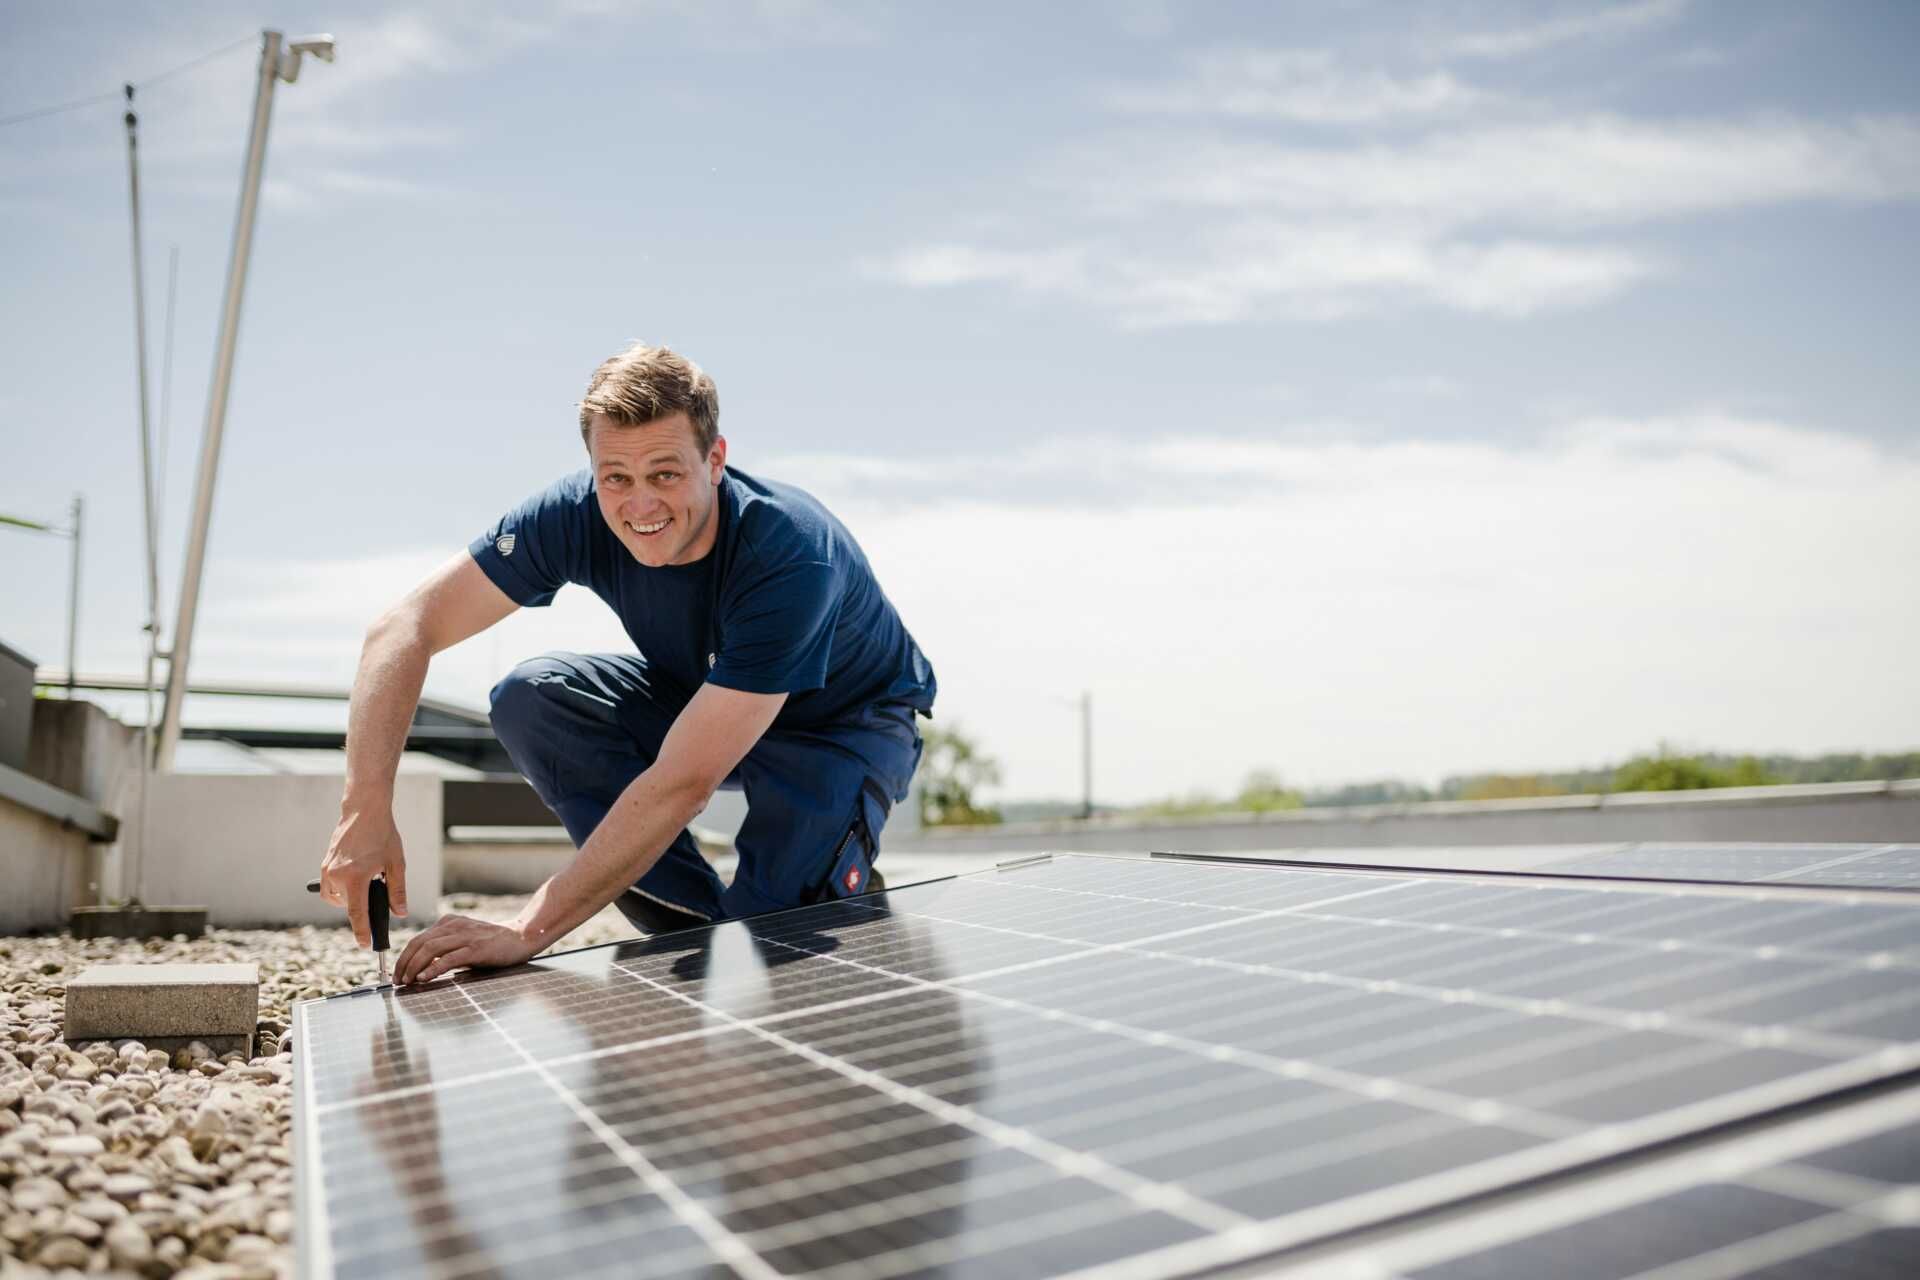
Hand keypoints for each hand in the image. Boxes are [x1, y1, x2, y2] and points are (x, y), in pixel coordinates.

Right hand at [320, 807, 409, 947]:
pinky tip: (356, 877)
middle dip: (361, 906)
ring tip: (366, 882)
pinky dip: (342, 889)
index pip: (358, 914)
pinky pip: (330, 887)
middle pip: (348, 906)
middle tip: (376, 891)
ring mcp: (328, 870)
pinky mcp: (324, 864)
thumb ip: (397, 891)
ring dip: (350, 898)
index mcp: (355, 877)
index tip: (365, 945)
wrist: (364, 811)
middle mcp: (337, 875)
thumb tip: (399, 913)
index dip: (362, 932)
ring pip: (336, 898)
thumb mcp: (396, 864)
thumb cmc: (383, 835)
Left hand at [395, 915, 539, 985]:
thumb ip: (445, 948)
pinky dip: (432, 969)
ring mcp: (465, 936)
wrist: (521, 937)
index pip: (418, 939)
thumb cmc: (492, 944)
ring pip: (429, 949)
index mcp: (449, 923)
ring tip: (407, 982)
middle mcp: (454, 926)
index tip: (398, 974)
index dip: (403, 957)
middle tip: (398, 981)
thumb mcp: (464, 940)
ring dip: (413, 967)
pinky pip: (448, 958)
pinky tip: (424, 978)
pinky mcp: (476, 948)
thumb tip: (421, 969)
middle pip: (419, 943)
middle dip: (403, 963)